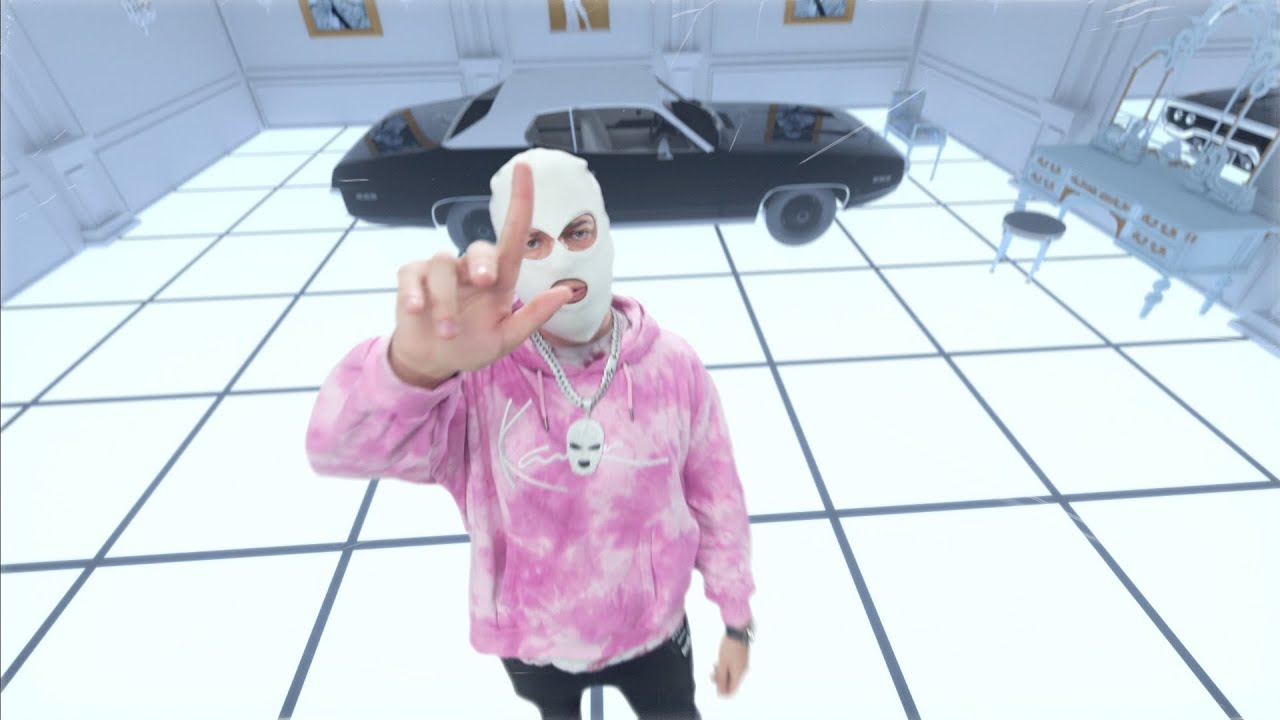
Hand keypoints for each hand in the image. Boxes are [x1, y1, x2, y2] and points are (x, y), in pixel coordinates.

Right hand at [388, 162, 571, 386]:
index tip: (524, 168)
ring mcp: (440, 273)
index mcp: (499, 279)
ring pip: (443, 264)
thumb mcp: (506, 339)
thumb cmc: (471, 346)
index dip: (520, 200)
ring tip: (447, 332)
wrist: (433, 362)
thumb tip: (566, 292)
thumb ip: (534, 316)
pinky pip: (412, 274)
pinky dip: (414, 292)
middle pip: (478, 247)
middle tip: (484, 283)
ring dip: (445, 301)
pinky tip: (416, 309)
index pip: (514, 234)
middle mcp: (470, 269)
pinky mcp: (412, 279)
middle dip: (482, 262)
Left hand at [711, 633, 749, 696]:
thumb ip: (721, 679)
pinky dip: (725, 667)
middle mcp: (742, 671)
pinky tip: (719, 661)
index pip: (732, 691)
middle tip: (711, 674)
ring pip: (731, 675)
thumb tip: (720, 692)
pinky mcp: (741, 658)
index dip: (722, 691)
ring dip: (721, 673)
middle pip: (731, 683)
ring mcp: (743, 665)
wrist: (737, 631)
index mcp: (739, 674)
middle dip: (720, 681)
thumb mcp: (722, 664)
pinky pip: (733, 668)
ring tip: (714, 666)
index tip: (714, 684)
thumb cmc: (729, 647)